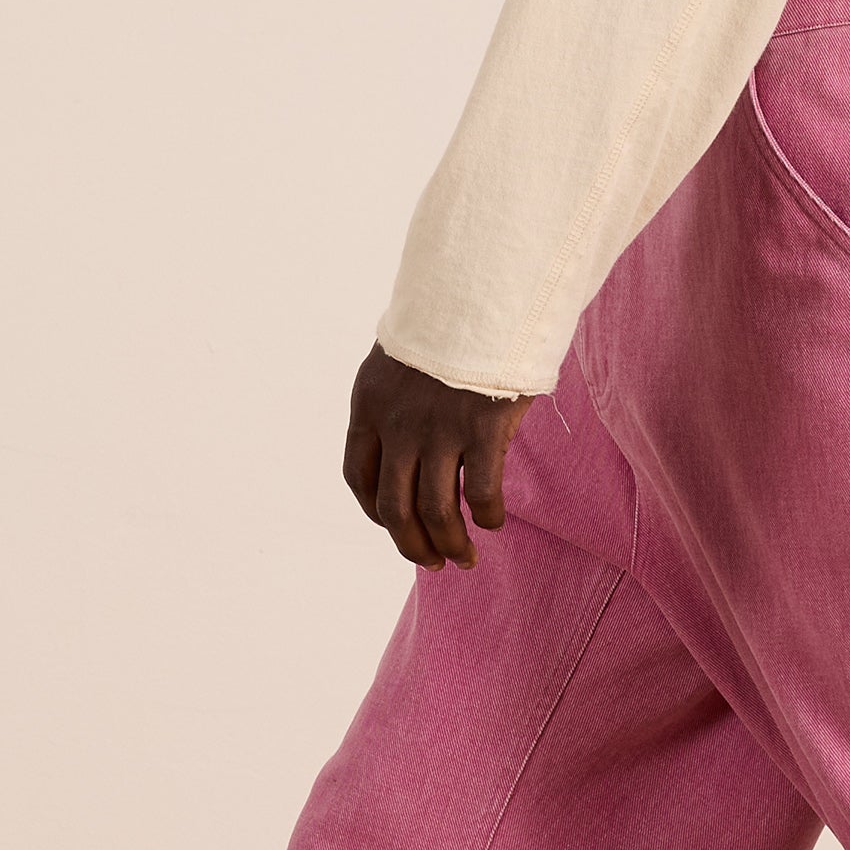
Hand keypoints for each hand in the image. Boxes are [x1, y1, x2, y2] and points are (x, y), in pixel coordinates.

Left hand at [344, 346, 532, 569]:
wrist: (484, 288)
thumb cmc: (451, 324)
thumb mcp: (401, 357)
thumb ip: (397, 402)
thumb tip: (410, 447)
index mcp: (368, 405)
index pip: (356, 476)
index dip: (373, 511)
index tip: (395, 526)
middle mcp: (397, 423)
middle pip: (393, 507)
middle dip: (411, 544)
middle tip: (432, 561)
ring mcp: (438, 429)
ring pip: (436, 511)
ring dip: (450, 544)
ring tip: (465, 558)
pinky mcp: (482, 429)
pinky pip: (481, 493)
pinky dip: (487, 515)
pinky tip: (493, 521)